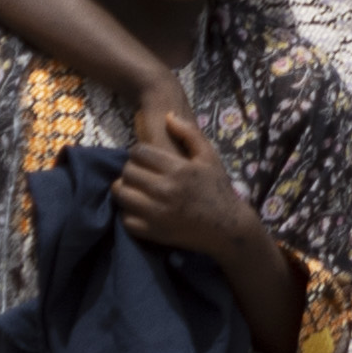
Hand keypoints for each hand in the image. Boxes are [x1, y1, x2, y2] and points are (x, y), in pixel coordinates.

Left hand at [112, 97, 297, 337]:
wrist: (231, 237)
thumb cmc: (224, 196)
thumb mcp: (212, 162)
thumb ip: (190, 136)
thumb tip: (166, 116)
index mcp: (180, 170)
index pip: (138, 152)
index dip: (138, 156)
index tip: (147, 163)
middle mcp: (167, 191)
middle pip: (125, 173)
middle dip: (129, 175)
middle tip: (141, 181)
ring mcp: (156, 214)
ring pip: (120, 195)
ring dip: (125, 195)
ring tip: (140, 198)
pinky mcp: (150, 235)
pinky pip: (125, 220)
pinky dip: (129, 218)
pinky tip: (144, 217)